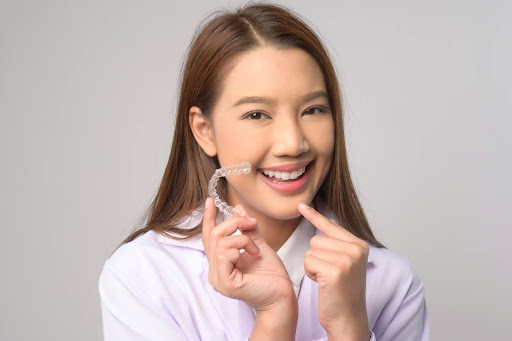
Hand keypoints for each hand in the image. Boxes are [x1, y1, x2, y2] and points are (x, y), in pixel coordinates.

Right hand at [202, 197, 296, 312]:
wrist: (283, 295)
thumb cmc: (272, 275)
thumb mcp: (257, 244)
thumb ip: (246, 229)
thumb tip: (237, 209)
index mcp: (220, 263)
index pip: (209, 237)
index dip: (208, 218)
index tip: (210, 201)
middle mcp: (215, 272)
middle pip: (214, 235)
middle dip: (234, 223)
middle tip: (252, 224)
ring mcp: (218, 279)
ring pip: (220, 243)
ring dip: (242, 238)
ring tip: (255, 248)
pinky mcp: (226, 283)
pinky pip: (225, 255)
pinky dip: (240, 248)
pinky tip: (252, 254)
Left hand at [298, 202, 369, 337]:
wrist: (348, 318)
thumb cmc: (342, 292)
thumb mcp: (345, 263)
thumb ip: (337, 244)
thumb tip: (324, 225)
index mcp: (360, 245)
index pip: (332, 226)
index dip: (314, 216)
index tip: (301, 205)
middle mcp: (356, 250)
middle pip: (316, 240)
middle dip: (316, 258)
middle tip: (329, 275)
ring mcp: (347, 260)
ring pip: (311, 251)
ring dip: (313, 266)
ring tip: (327, 280)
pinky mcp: (335, 271)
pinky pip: (308, 261)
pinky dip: (311, 274)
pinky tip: (323, 284)